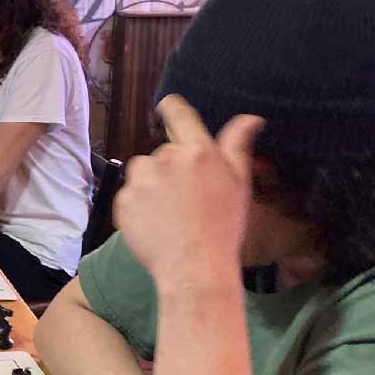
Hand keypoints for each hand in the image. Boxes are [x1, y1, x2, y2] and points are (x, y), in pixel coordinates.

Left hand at [114, 95, 262, 284]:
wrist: (194, 266)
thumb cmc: (222, 226)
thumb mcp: (238, 182)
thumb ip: (237, 145)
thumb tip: (251, 118)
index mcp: (197, 150)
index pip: (179, 115)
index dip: (171, 108)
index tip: (167, 107)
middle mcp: (166, 159)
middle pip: (162, 153)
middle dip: (170, 169)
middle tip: (185, 198)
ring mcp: (141, 180)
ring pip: (142, 172)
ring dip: (151, 185)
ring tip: (169, 212)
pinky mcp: (123, 201)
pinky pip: (128, 195)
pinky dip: (138, 206)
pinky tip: (155, 224)